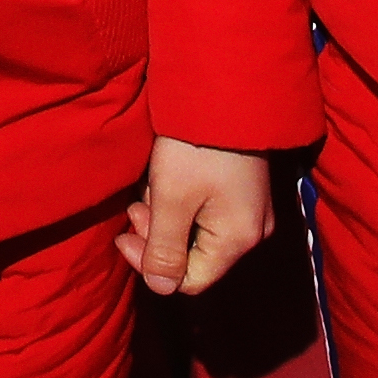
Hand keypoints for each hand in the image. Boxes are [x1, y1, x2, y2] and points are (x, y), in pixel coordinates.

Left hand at [124, 142, 279, 299]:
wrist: (226, 87)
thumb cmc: (196, 145)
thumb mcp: (172, 199)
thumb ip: (165, 250)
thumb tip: (161, 290)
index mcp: (238, 240)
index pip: (189, 280)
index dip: (151, 265)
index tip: (125, 233)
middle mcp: (252, 229)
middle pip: (193, 255)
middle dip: (157, 235)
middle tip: (135, 205)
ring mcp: (250, 207)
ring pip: (197, 230)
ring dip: (166, 214)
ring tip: (152, 184)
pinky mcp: (243, 186)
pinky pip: (207, 210)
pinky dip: (182, 200)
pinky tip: (168, 176)